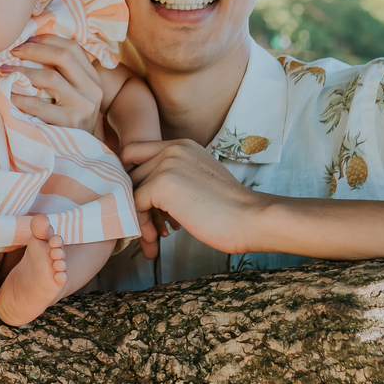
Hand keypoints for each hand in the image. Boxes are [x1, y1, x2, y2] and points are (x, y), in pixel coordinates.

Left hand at [1, 36, 102, 134]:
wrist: (85, 150)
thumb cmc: (72, 117)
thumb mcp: (76, 92)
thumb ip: (65, 73)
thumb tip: (30, 46)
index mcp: (93, 77)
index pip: (73, 48)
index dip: (48, 40)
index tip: (26, 40)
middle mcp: (92, 89)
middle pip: (63, 57)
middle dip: (34, 51)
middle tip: (12, 52)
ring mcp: (84, 106)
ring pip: (51, 78)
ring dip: (23, 72)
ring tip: (4, 71)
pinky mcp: (71, 123)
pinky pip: (40, 106)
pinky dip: (21, 98)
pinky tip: (8, 95)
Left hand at [122, 139, 267, 256]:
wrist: (250, 218)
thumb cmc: (229, 208)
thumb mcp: (199, 179)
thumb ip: (173, 177)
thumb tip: (144, 193)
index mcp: (182, 145)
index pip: (135, 152)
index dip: (133, 175)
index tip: (139, 200)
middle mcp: (172, 148)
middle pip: (132, 173)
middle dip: (137, 202)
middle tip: (150, 227)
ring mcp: (166, 164)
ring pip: (132, 190)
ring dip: (139, 216)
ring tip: (153, 237)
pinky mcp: (162, 184)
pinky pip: (136, 205)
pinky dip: (143, 224)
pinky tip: (156, 238)